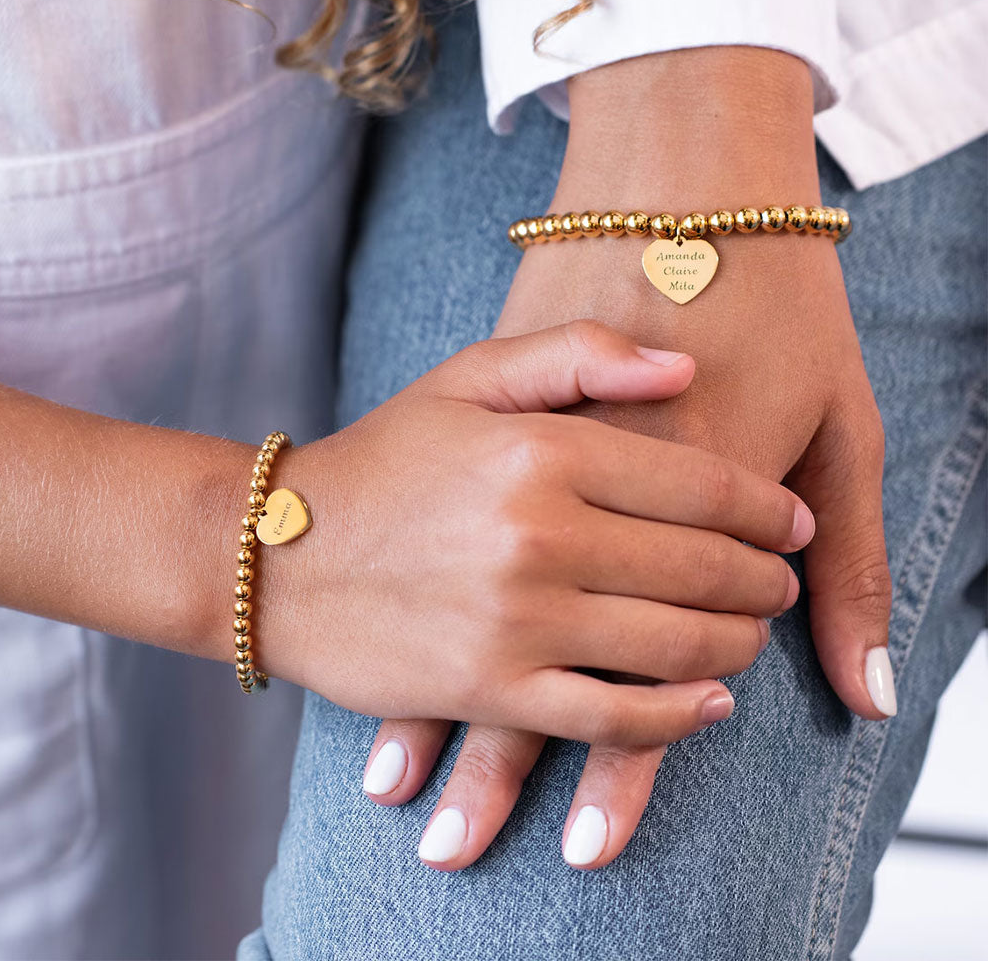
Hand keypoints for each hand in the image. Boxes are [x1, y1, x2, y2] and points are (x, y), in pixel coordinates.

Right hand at [266, 321, 811, 747]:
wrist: (278, 556)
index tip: (792, 522)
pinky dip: (681, 716)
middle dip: (768, 581)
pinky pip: (616, 717)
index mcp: (543, 452)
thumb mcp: (468, 379)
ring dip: (739, 644)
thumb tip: (687, 365)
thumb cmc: (384, 460)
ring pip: (677, 645)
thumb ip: (579, 353)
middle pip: (706, 567)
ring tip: (750, 634)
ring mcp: (517, 621)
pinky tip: (711, 702)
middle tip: (783, 584)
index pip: (703, 484)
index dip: (769, 508)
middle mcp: (540, 535)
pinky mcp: (491, 690)